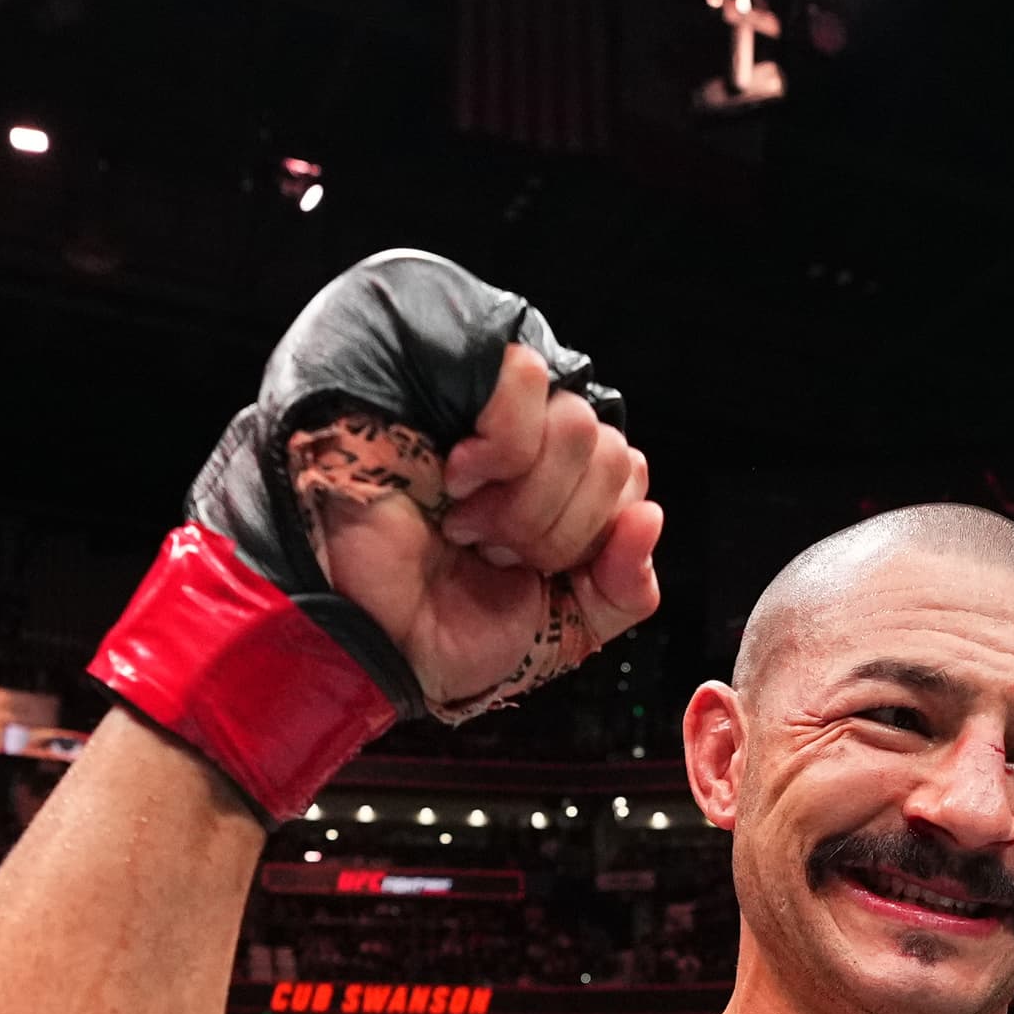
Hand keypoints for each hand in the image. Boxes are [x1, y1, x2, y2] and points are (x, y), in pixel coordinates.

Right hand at [309, 343, 665, 721]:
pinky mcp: (448, 381)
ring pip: (578, 422)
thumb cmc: (442, 629)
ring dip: (525, 500)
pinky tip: (456, 478)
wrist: (364, 636)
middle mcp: (532, 442)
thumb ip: (627, 587)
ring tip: (468, 525)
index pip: (630, 474)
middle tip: (492, 552)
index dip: (594, 535)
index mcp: (561, 489)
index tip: (534, 573)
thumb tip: (649, 518)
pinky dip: (501, 447)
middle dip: (557, 528)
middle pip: (613, 450)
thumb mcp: (566, 628)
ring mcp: (488, 409)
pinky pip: (526, 377)